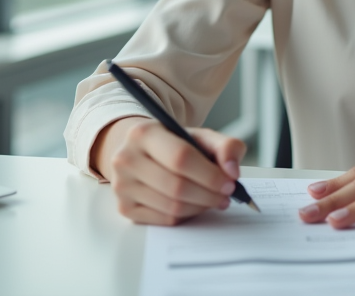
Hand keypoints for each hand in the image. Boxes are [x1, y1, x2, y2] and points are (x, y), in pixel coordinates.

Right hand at [92, 116, 246, 225]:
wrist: (140, 152)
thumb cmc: (173, 144)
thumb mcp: (199, 137)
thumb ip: (225, 146)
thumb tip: (232, 171)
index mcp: (143, 133)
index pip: (181, 157)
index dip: (210, 174)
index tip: (230, 182)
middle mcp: (125, 159)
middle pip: (176, 186)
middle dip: (209, 195)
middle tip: (226, 196)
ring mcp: (122, 186)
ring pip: (171, 207)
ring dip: (200, 207)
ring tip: (213, 199)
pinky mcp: (125, 208)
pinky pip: (164, 220)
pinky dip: (186, 216)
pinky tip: (195, 205)